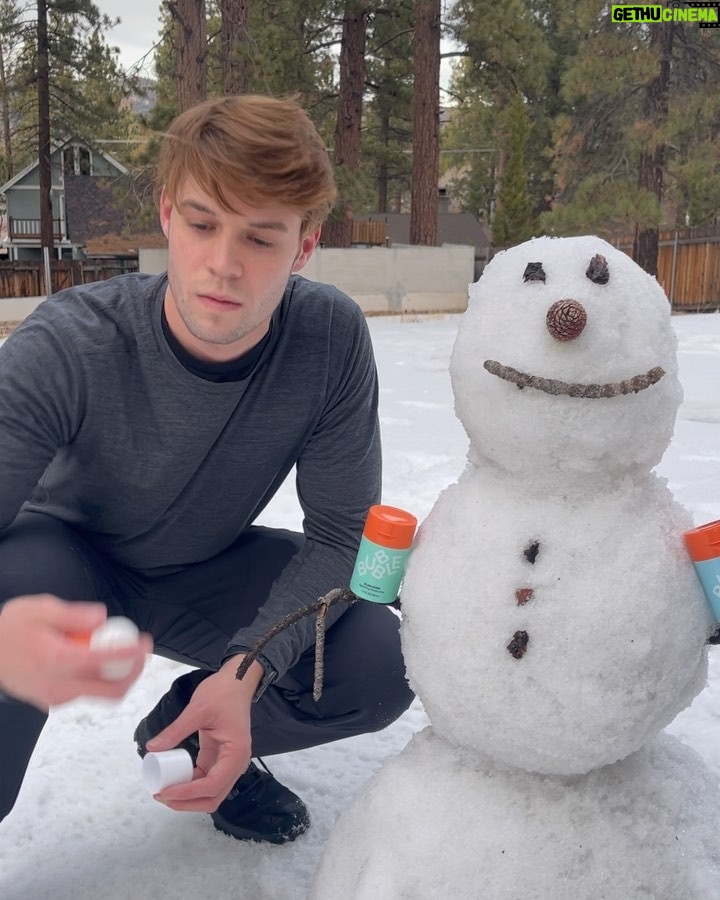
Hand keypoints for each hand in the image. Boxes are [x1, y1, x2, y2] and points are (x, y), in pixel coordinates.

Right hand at [0, 594, 151, 709]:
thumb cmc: (10, 630)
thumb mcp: (39, 608)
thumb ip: (73, 614)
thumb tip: (101, 618)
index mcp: (56, 660)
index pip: (104, 662)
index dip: (131, 653)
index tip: (144, 642)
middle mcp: (58, 686)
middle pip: (111, 691)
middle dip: (133, 672)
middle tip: (142, 652)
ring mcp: (56, 698)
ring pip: (100, 694)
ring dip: (118, 675)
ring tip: (121, 650)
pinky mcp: (54, 701)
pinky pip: (86, 692)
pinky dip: (99, 678)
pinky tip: (96, 658)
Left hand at [145, 655, 262, 812]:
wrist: (236, 681)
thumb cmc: (222, 692)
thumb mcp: (197, 709)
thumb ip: (175, 731)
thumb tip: (152, 749)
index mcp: (236, 753)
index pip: (212, 785)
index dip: (187, 793)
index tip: (164, 792)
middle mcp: (235, 763)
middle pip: (213, 797)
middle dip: (187, 802)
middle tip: (161, 795)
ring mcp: (228, 762)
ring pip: (210, 793)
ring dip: (188, 798)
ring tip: (164, 790)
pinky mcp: (220, 758)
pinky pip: (206, 780)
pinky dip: (190, 785)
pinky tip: (173, 780)